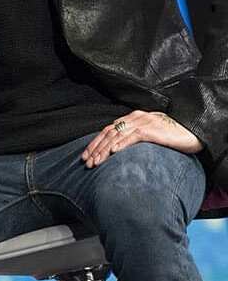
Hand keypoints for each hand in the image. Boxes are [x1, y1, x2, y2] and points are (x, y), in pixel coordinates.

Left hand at [81, 110, 202, 167]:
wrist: (194, 129)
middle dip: (95, 148)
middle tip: (86, 162)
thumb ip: (135, 137)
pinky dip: (121, 143)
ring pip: (117, 136)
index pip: (108, 131)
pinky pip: (133, 136)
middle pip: (108, 133)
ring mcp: (142, 123)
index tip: (86, 156)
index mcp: (132, 119)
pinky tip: (113, 151)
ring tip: (96, 161)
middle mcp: (134, 119)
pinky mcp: (151, 129)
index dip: (95, 143)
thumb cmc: (172, 135)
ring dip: (104, 149)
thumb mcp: (150, 134)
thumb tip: (119, 148)